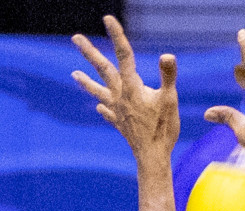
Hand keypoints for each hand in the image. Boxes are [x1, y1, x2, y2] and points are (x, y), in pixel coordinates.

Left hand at [72, 16, 178, 157]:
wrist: (152, 157)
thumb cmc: (163, 129)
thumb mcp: (170, 100)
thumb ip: (168, 77)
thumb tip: (167, 56)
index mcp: (132, 87)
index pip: (124, 55)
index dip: (117, 36)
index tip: (108, 19)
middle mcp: (120, 96)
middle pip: (103, 69)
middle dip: (89, 52)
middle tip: (76, 38)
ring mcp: (117, 110)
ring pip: (98, 91)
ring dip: (86, 82)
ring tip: (74, 74)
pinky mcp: (120, 124)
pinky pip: (108, 113)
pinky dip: (103, 108)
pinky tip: (100, 107)